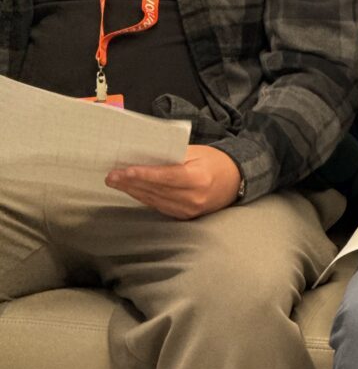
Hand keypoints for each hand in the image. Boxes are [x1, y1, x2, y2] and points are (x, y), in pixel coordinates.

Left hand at [105, 145, 241, 218]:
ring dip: (133, 191)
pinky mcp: (184, 216)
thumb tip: (147, 154)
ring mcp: (188, 210)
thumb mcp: (198, 151)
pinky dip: (144, 197)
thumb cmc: (215, 161)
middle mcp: (192, 198)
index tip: (125, 171)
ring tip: (116, 182)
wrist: (235, 181)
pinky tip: (132, 190)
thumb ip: (174, 154)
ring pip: (154, 200)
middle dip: (131, 183)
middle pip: (156, 190)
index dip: (144, 175)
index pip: (166, 177)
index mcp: (198, 178)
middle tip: (111, 176)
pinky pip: (159, 206)